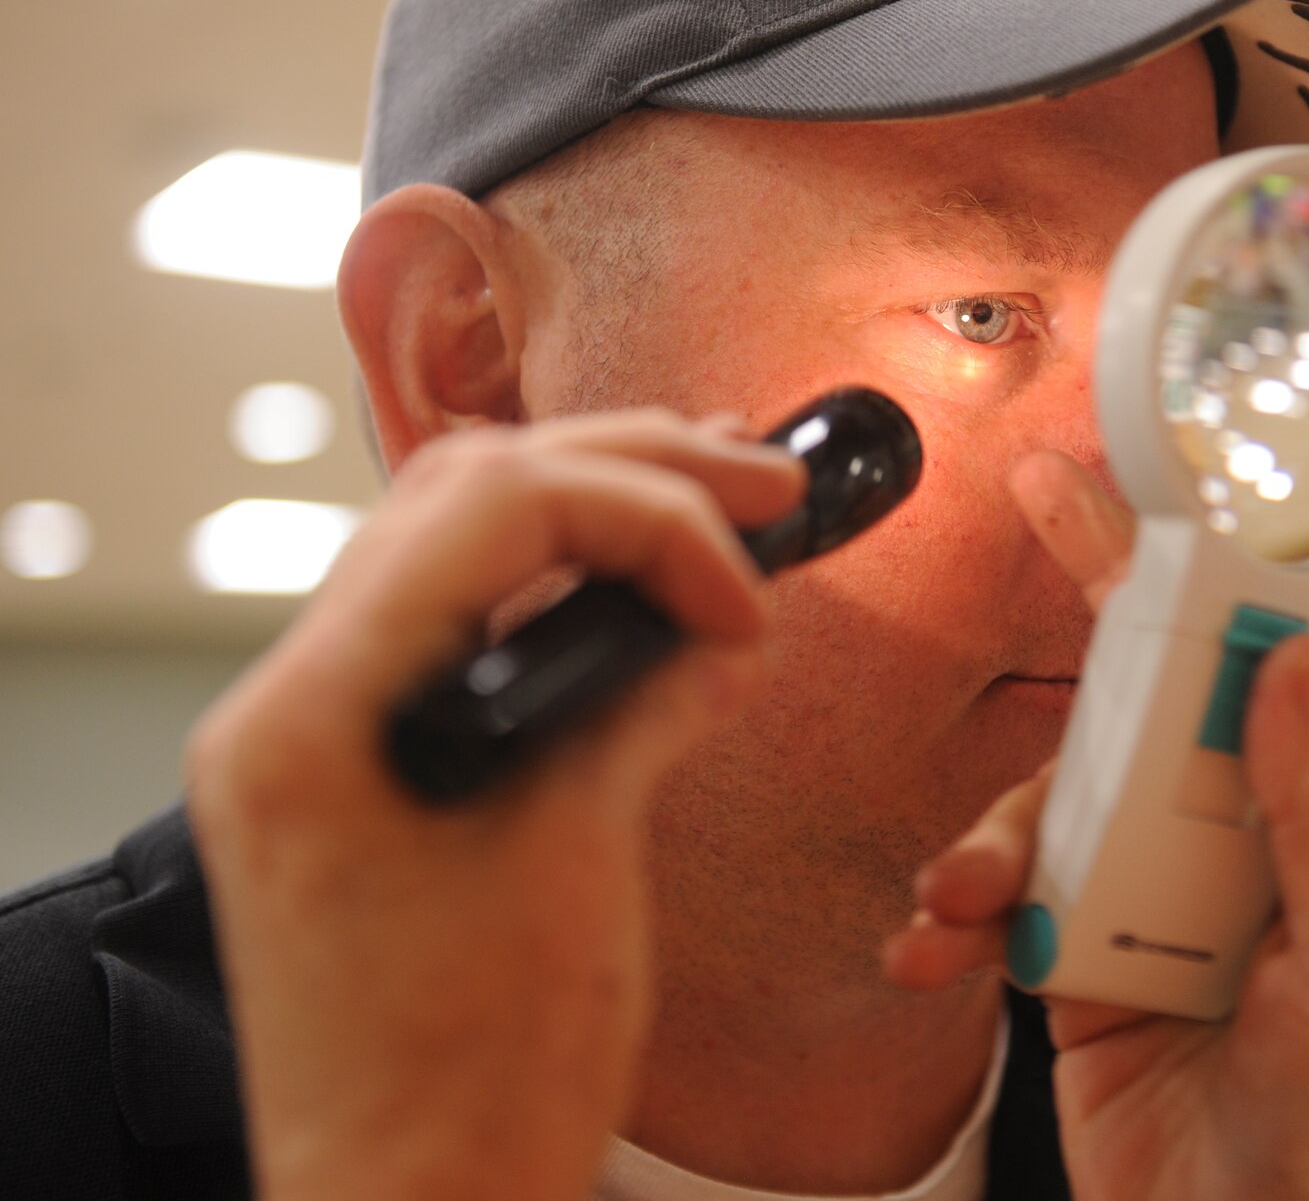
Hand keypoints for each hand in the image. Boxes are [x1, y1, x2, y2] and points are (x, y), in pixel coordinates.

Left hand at [185, 410, 803, 1200]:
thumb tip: (713, 632)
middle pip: (462, 497)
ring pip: (452, 543)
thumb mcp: (578, 866)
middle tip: (761, 486)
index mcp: (317, 717)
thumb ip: (642, 709)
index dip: (650, 515)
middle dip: (630, 475)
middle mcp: (291, 707)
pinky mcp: (356, 772)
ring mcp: (316, 737)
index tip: (750, 579)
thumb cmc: (468, 1090)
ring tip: (715, 512)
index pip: (491, 508)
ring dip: (592, 512)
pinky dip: (555, 592)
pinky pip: (452, 628)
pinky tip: (643, 597)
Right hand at [884, 451, 1308, 1200]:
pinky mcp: (1094, 971)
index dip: (1233, 583)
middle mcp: (1259, 863)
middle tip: (1046, 510)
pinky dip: (966, 919)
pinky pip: (1019, 908)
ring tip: (958, 899)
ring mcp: (1171, 915)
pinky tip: (933, 952)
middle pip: (1168, 715)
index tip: (1176, 497)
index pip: (1291, 682)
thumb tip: (1298, 663)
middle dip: (1099, 635)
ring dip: (1001, 835)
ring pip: (1074, 808)